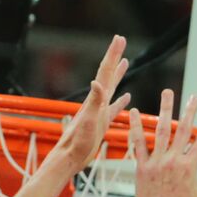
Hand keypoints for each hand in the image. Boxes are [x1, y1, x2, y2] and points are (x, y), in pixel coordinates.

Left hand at [55, 34, 130, 170]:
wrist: (70, 158)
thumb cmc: (78, 142)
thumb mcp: (89, 121)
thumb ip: (93, 102)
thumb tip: (97, 82)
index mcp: (95, 100)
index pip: (105, 72)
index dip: (112, 55)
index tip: (119, 38)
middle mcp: (96, 102)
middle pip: (108, 74)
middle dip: (115, 57)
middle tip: (121, 41)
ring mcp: (99, 112)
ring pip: (111, 88)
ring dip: (117, 75)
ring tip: (125, 62)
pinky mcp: (101, 123)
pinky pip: (113, 108)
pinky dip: (120, 101)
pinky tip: (126, 97)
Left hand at [130, 90, 196, 196]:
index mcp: (190, 168)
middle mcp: (173, 161)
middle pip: (184, 129)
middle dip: (191, 110)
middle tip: (194, 96)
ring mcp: (156, 163)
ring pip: (162, 130)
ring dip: (165, 109)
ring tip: (167, 92)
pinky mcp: (142, 168)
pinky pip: (138, 144)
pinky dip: (136, 127)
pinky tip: (134, 112)